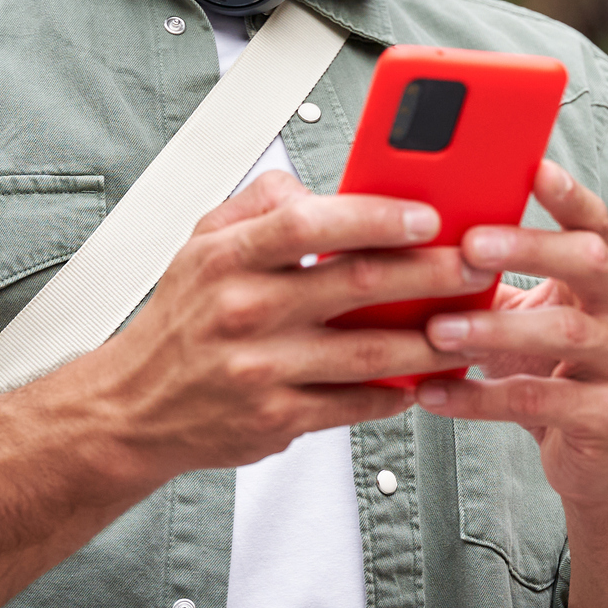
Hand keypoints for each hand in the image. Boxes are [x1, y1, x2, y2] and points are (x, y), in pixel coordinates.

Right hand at [91, 170, 484, 481]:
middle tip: (475, 265)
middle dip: (430, 274)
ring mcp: (261, 370)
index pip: (309, 223)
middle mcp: (244, 312)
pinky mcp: (275, 420)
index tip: (427, 215)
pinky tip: (426, 380)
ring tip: (470, 328)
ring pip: (368, 352)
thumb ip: (263, 202)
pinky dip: (397, 393)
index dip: (376, 217)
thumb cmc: (181, 319)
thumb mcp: (202, 240)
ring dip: (430, 342)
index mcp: (228, 258)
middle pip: (355, 285)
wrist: (132, 407)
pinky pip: (353, 405)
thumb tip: (327, 187)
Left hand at [414, 160, 607, 509]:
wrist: (602, 461)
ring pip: (566, 333)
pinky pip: (540, 400)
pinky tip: (435, 394)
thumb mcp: (527, 319)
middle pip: (589, 263)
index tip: (534, 167)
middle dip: (529, 248)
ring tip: (439, 330)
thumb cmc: (550, 374)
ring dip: (496, 329)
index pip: (595, 223)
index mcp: (605, 279)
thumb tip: (413, 240)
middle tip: (469, 246)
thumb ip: (492, 281)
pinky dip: (480, 398)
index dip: (568, 194)